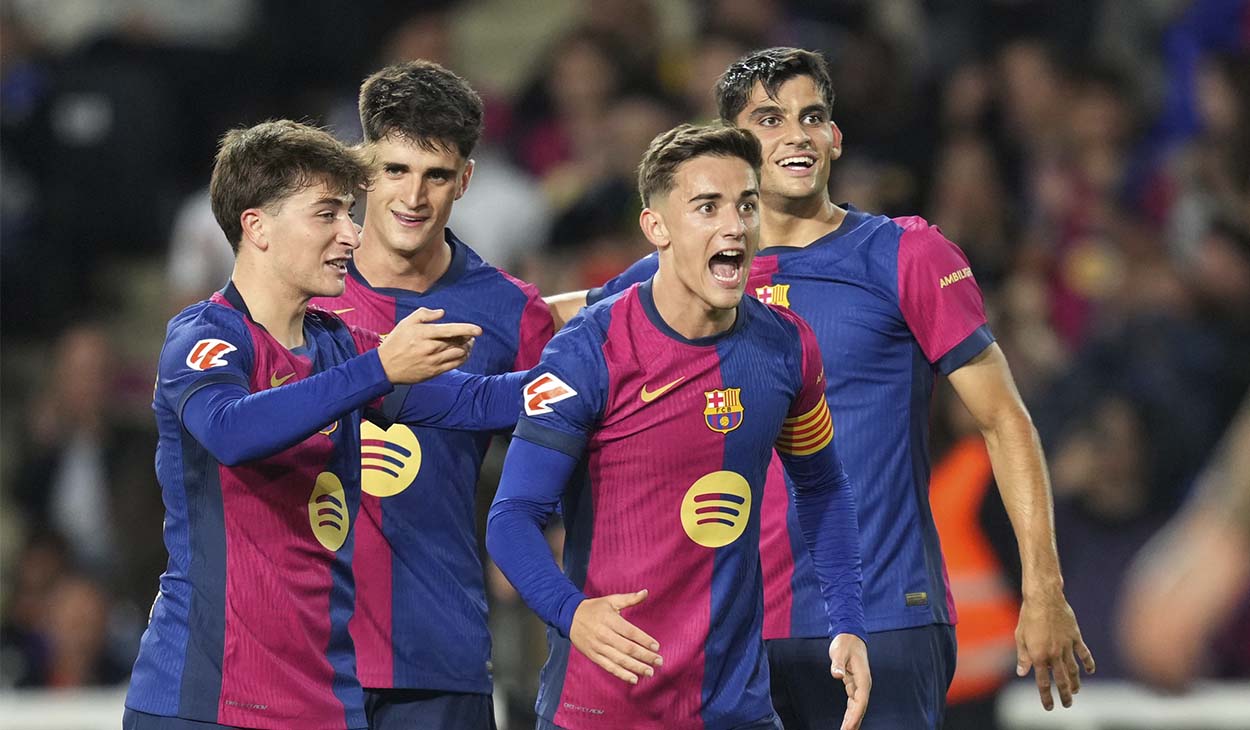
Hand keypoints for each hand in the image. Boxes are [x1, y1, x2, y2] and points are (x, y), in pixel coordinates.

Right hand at [377, 308, 481, 383]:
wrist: (385, 366)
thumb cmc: (396, 341)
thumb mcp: (406, 323)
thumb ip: (424, 314)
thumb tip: (442, 313)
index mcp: (424, 333)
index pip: (450, 330)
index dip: (467, 329)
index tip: (479, 330)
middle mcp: (430, 347)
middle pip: (457, 342)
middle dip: (468, 338)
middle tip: (471, 336)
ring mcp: (432, 361)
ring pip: (458, 355)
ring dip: (467, 349)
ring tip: (468, 345)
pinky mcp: (433, 372)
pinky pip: (454, 365)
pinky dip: (462, 359)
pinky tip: (463, 355)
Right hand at [569, 589, 662, 683]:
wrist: (570, 617)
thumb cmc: (595, 608)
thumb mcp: (611, 600)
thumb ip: (630, 598)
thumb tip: (646, 592)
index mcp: (610, 620)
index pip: (630, 632)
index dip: (644, 640)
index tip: (657, 646)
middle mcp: (604, 635)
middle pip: (627, 648)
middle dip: (645, 656)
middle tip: (659, 661)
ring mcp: (598, 647)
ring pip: (620, 660)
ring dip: (636, 667)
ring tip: (650, 672)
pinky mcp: (594, 656)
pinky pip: (609, 667)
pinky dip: (622, 674)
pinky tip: (634, 679)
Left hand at [829, 633, 869, 729]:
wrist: (850, 635)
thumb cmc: (845, 643)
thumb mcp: (839, 651)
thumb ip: (837, 663)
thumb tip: (836, 675)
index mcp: (863, 678)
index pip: (860, 701)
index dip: (855, 715)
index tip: (849, 727)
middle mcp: (864, 684)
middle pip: (860, 707)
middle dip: (854, 722)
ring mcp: (860, 685)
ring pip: (857, 707)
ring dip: (852, 720)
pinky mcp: (854, 685)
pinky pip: (853, 703)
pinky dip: (850, 713)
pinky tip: (847, 722)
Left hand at [1015, 592, 1095, 709]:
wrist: (1044, 598)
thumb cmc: (1028, 616)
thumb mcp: (1020, 637)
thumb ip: (1023, 656)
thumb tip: (1022, 672)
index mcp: (1039, 655)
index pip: (1043, 682)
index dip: (1046, 696)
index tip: (1049, 707)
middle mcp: (1054, 654)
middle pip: (1061, 680)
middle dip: (1064, 695)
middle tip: (1068, 705)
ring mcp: (1067, 646)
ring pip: (1074, 670)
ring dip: (1076, 682)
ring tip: (1076, 691)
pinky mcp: (1075, 637)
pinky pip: (1084, 653)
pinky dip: (1088, 663)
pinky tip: (1090, 671)